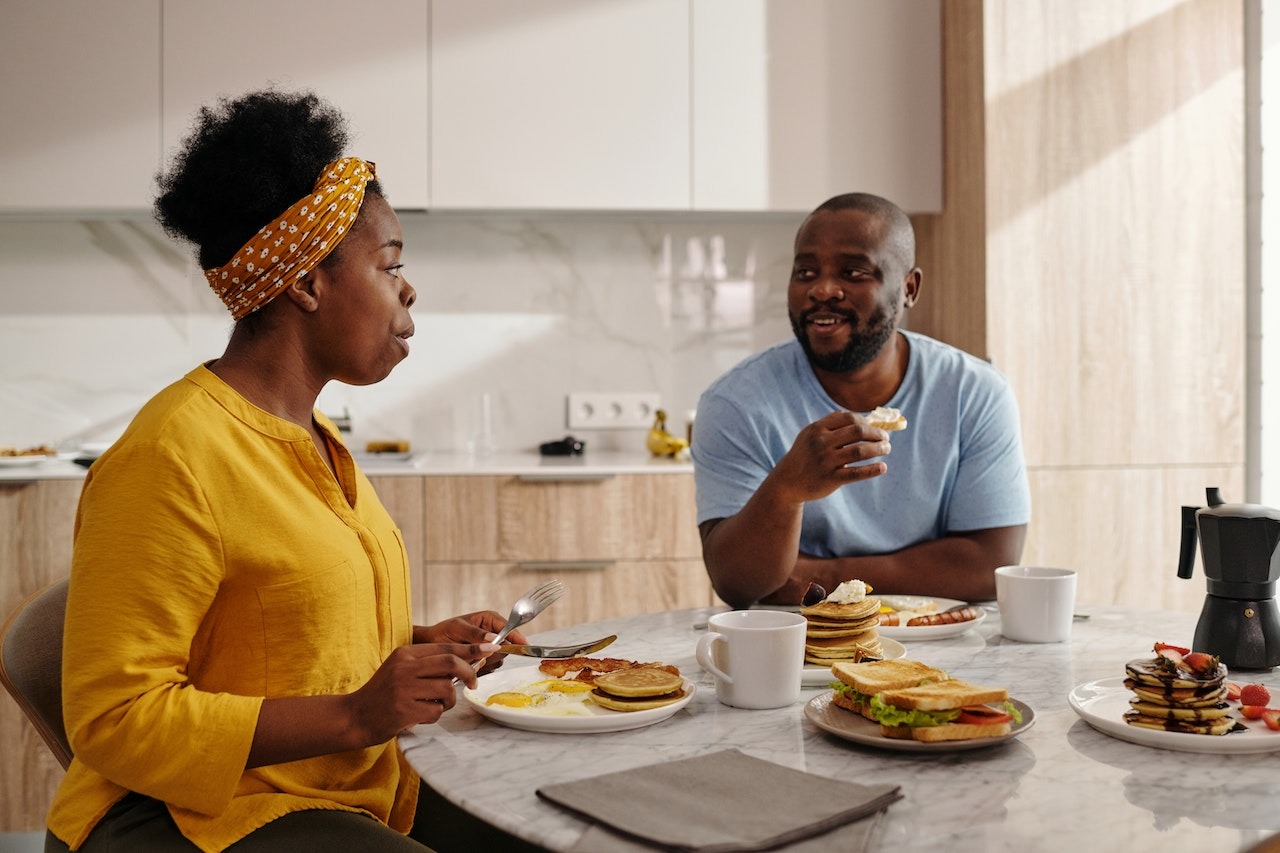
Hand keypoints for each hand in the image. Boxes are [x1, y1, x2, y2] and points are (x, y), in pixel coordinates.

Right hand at [344, 643, 489, 741]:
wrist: (354, 717)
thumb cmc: (382, 694)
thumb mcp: (400, 670)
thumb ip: (428, 664)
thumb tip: (465, 661)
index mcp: (405, 654)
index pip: (445, 646)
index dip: (471, 648)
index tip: (491, 647)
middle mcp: (404, 668)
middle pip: (450, 662)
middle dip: (469, 671)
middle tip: (474, 683)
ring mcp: (403, 689)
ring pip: (446, 689)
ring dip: (449, 700)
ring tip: (435, 705)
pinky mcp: (403, 710)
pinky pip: (436, 711)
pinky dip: (435, 715)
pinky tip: (420, 715)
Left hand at [414, 611, 530, 674]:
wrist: (431, 646)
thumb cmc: (442, 633)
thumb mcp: (457, 629)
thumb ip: (476, 634)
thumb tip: (494, 639)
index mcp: (489, 619)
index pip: (509, 627)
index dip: (517, 637)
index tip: (525, 645)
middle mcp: (493, 632)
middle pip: (507, 646)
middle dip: (494, 653)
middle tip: (477, 655)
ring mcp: (490, 647)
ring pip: (500, 658)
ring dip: (486, 661)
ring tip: (469, 659)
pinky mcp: (486, 658)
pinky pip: (492, 666)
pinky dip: (482, 668)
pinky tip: (470, 664)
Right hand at [770, 410, 890, 501]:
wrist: (786, 481)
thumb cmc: (804, 455)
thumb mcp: (810, 434)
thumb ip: (830, 423)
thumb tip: (858, 416)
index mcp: (818, 429)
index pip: (849, 418)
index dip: (866, 422)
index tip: (875, 428)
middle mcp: (821, 443)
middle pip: (857, 432)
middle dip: (876, 434)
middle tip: (886, 439)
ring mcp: (826, 461)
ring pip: (859, 451)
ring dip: (878, 449)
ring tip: (887, 449)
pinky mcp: (830, 479)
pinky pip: (855, 473)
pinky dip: (872, 470)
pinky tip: (883, 468)